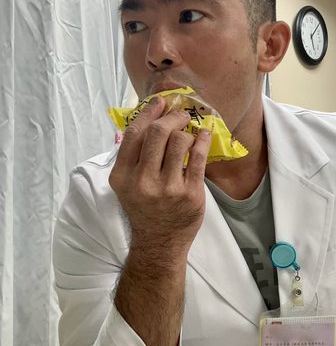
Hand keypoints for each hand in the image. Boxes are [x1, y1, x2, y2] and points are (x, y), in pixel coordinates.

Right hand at [109, 96, 210, 258]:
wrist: (160, 242)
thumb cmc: (145, 208)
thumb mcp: (127, 185)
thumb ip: (132, 157)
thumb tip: (147, 119)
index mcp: (122, 176)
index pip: (134, 134)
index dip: (148, 113)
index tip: (160, 103)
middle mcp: (142, 181)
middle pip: (158, 133)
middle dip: (172, 117)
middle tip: (180, 115)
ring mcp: (167, 189)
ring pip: (179, 142)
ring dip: (187, 130)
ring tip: (190, 130)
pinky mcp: (190, 194)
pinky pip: (198, 157)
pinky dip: (202, 141)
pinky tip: (204, 135)